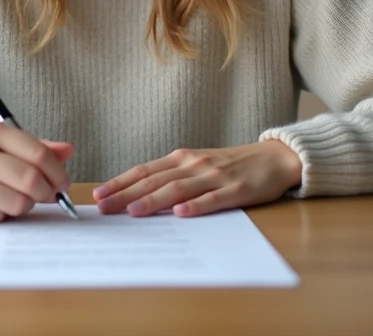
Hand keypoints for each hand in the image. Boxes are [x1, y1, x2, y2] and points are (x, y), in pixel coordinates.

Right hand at [0, 117, 72, 222]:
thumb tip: (68, 151)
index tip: (62, 182)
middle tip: (48, 196)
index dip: (57, 171)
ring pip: (17, 202)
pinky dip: (3, 214)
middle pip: (30, 179)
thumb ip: (31, 145)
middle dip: (47, 192)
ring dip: (25, 205)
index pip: (37, 152)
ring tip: (19, 200)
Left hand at [92, 141, 301, 217]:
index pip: (144, 170)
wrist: (273, 158)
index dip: (120, 182)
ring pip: (178, 189)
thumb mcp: (198, 165)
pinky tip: (181, 213)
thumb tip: (138, 196)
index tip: (98, 194)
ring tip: (133, 211)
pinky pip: (213, 199)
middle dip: (126, 194)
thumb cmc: (231, 164)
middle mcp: (194, 164)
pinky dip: (196, 206)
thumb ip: (173, 178)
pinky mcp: (236, 189)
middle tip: (104, 207)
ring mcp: (215, 176)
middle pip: (155, 180)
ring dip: (153, 200)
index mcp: (182, 158)